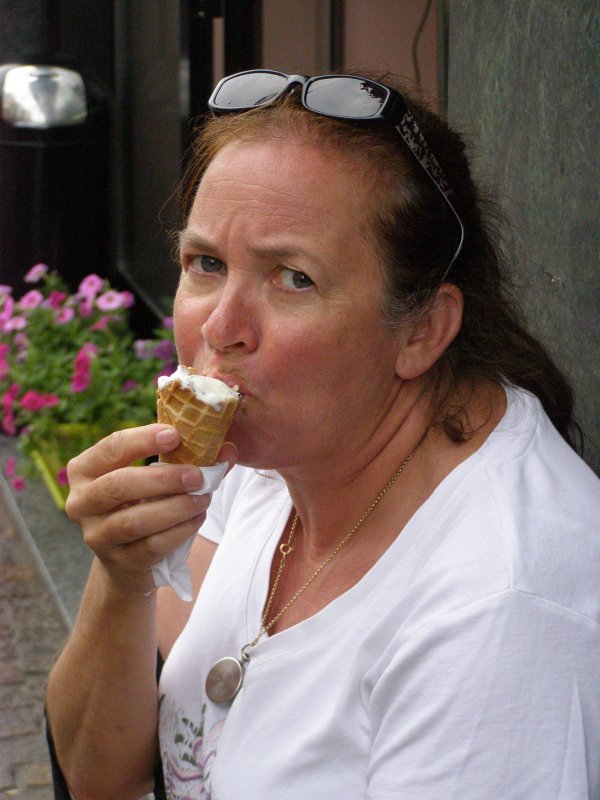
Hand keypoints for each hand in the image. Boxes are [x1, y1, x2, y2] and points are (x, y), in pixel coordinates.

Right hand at [65, 424, 235, 594]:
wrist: (128, 560)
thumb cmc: (142, 504)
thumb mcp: (154, 479)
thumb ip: (186, 460)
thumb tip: (228, 448)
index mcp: (85, 470)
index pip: (111, 448)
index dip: (142, 439)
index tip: (175, 435)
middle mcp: (81, 502)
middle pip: (118, 485)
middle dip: (163, 478)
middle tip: (198, 475)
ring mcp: (96, 536)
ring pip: (134, 521)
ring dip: (175, 507)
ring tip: (202, 498)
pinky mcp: (118, 562)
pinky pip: (150, 546)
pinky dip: (179, 531)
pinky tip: (197, 518)